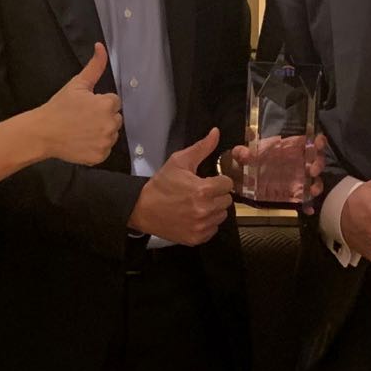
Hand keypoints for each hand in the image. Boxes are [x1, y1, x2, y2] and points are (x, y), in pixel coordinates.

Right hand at [37, 43, 121, 164]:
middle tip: (83, 118)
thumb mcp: (77, 83)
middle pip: (115, 118)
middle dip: (103, 117)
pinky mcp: (100, 156)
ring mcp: (105, 142)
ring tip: (82, 130)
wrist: (43, 132)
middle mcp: (110, 124)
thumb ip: (94, 66)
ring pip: (112, 134)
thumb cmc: (59, 107)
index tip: (86, 106)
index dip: (100, 102)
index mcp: (106, 105)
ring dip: (102, 132)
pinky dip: (96, 147)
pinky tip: (83, 141)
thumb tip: (101, 46)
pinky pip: (105, 149)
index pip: (114, 102)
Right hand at [129, 128, 234, 245]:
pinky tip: (195, 216)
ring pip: (221, 216)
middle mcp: (205, 210)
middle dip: (217, 195)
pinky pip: (213, 229)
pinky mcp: (196, 238)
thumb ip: (202, 148)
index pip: (228, 184)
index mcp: (203, 190)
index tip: (208, 181)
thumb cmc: (161, 184)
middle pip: (227, 201)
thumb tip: (216, 132)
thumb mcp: (179, 161)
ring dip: (213, 209)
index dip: (219, 181)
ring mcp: (201, 226)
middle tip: (202, 192)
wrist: (142, 208)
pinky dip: (207, 223)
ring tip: (198, 204)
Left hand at [224, 132, 329, 212]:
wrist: (242, 180)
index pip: (310, 141)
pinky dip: (308, 205)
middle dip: (318, 165)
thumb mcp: (242, 155)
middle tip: (312, 171)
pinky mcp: (294, 194)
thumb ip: (241, 152)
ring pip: (315, 181)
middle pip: (317, 161)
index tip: (318, 144)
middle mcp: (298, 162)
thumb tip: (243, 153)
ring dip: (317, 186)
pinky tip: (308, 209)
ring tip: (311, 191)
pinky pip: (305, 200)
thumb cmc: (247, 162)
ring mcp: (298, 179)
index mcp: (290, 148)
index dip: (318, 141)